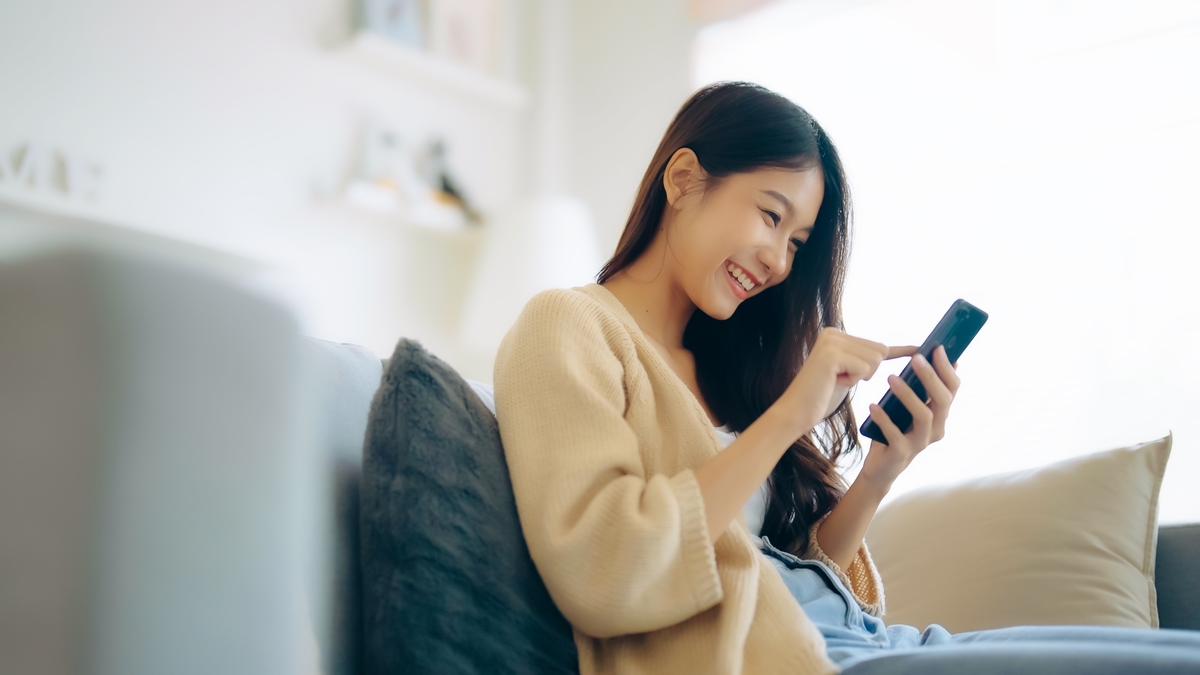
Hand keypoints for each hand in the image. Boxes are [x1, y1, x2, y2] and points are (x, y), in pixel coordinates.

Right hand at [783, 328, 917, 435]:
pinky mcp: (832, 354)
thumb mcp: (849, 373)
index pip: (876, 344)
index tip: (920, 347)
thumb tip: (889, 349)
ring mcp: (831, 341)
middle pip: (879, 350)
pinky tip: (834, 382)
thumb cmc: (821, 397)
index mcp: (836, 334)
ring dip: (861, 375)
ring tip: (836, 380)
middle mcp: (832, 332)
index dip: (897, 351)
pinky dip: (854, 379)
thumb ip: (864, 359)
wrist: (795, 413)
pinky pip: (865, 368)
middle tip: (841, 379)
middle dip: (868, 371)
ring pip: (875, 359)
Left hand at [859, 345, 960, 493]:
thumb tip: (928, 356)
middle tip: (916, 359)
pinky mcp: (902, 453)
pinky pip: (896, 434)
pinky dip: (885, 419)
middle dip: (931, 377)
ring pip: (924, 416)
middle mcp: (936, 429)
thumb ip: (919, 388)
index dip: (947, 369)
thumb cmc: (895, 430)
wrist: (881, 467)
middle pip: (942, 401)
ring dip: (908, 395)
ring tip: (891, 378)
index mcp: (940, 415)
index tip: (937, 348)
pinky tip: (873, 405)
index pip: (952, 389)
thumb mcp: (908, 407)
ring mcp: (920, 442)